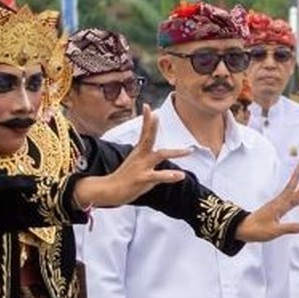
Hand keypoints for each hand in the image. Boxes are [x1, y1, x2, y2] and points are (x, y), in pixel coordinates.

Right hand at [73, 109, 189, 209]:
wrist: (109, 191)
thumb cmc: (126, 178)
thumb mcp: (140, 166)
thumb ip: (153, 163)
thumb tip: (165, 164)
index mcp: (139, 152)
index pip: (144, 133)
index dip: (147, 120)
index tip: (148, 106)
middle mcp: (140, 156)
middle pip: (148, 138)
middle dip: (152, 127)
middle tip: (156, 115)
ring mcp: (141, 167)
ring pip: (159, 156)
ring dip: (175, 153)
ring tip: (188, 150)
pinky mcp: (142, 179)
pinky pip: (158, 176)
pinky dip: (169, 175)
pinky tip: (180, 175)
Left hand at [233, 163, 298, 241]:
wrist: (243, 228)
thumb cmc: (257, 230)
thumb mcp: (274, 231)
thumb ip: (290, 228)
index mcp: (280, 207)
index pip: (298, 195)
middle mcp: (279, 202)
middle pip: (294, 188)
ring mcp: (276, 203)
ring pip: (289, 189)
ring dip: (296, 180)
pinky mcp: (274, 206)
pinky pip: (286, 194)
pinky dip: (292, 189)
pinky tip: (293, 189)